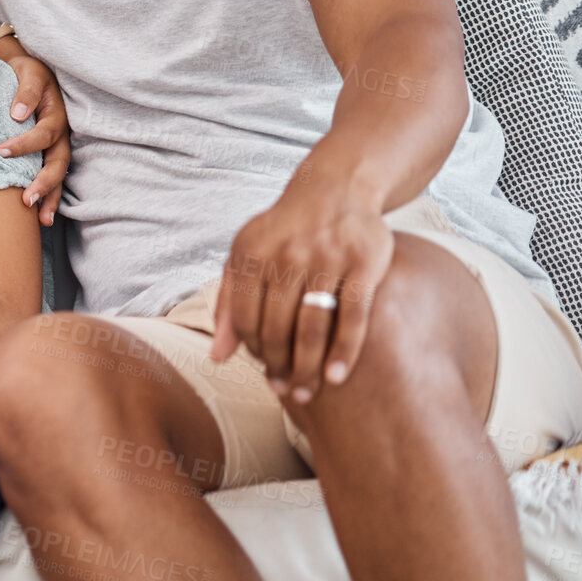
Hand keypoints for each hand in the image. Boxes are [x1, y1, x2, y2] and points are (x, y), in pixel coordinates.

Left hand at [0, 52, 71, 225]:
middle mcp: (61, 134)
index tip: (1, 151)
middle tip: (27, 200)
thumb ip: (25, 91)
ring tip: (42, 221)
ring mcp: (57, 146)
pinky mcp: (49, 154)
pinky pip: (50, 175)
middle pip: (59, 162)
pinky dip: (47, 195)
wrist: (29, 72)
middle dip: (45, 183)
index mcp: (56, 115)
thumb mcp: (28, 72)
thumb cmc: (27, 72)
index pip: (44, 134)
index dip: (25, 144)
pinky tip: (39, 215)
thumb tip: (18, 115)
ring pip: (59, 175)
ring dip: (51, 197)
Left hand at [210, 177, 393, 404]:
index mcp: (252, 253)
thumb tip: (217, 357)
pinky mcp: (364, 263)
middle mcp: (287, 255)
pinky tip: (337, 377)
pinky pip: (353, 317)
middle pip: (277, 328)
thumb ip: (229, 304)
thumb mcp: (246, 255)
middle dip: (279, 367)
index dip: (252, 349)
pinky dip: (344, 351)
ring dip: (307, 368)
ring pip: (313, 328)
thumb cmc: (284, 231)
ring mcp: (327, 258)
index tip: (263, 368)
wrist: (336, 188)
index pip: (245, 318)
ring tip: (306, 392)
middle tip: (286, 391)